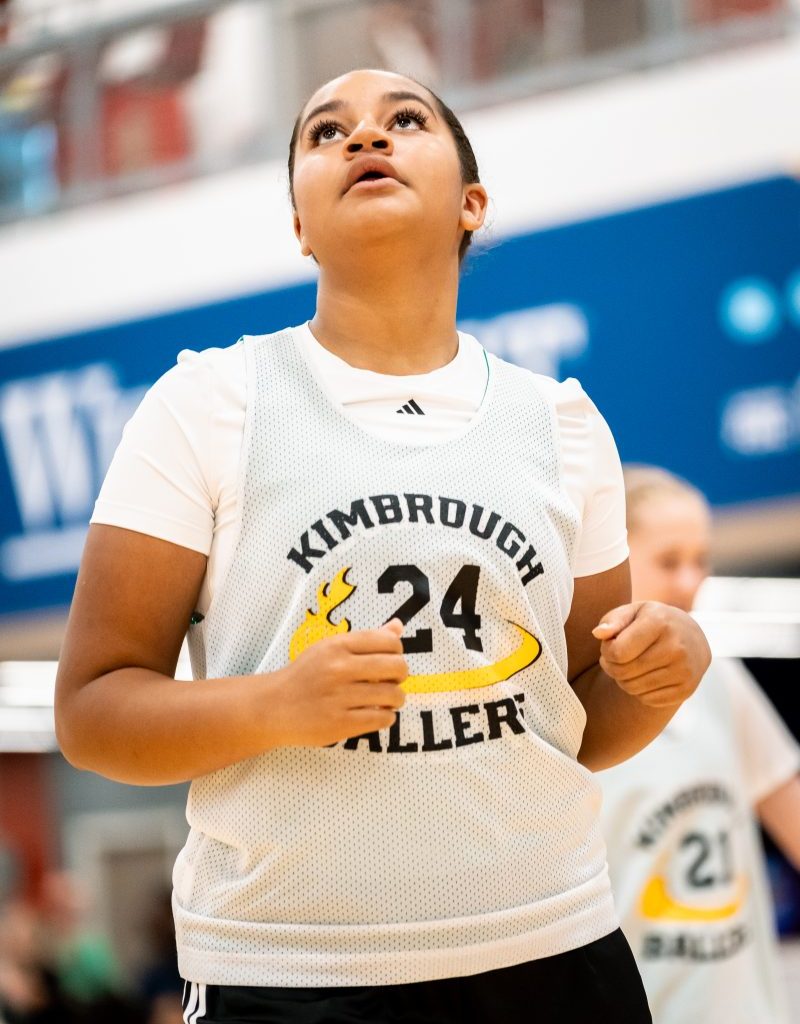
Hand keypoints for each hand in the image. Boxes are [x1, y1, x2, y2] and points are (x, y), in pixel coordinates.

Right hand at [266, 619, 407, 746]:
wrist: (273, 707)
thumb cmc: (305, 675)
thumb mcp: (329, 649)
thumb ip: (365, 639)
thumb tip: (398, 627)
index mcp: (337, 646)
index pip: (388, 642)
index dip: (398, 652)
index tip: (390, 660)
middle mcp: (339, 669)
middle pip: (396, 667)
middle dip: (401, 675)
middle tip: (392, 681)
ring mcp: (339, 698)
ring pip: (393, 695)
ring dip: (396, 699)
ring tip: (387, 700)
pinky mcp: (340, 724)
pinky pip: (382, 719)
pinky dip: (387, 717)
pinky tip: (377, 714)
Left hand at [591, 601, 710, 707]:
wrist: (692, 637)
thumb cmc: (654, 622)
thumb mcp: (634, 611)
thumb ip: (613, 620)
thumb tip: (598, 633)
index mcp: (660, 623)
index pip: (618, 652)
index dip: (606, 651)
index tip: (610, 644)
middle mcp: (676, 647)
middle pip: (623, 672)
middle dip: (612, 666)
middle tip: (616, 658)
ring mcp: (684, 670)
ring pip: (633, 688)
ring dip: (623, 680)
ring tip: (629, 665)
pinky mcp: (686, 689)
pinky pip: (647, 700)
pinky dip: (639, 691)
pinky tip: (645, 676)